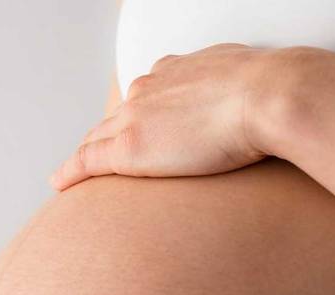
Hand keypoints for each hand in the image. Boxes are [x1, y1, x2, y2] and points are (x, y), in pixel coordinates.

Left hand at [50, 43, 276, 189]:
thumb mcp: (251, 79)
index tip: (135, 128)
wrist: (270, 96)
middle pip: (115, 117)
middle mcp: (148, 89)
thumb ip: (235, 90)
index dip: (136, 116)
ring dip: (86, 155)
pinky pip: (88, 160)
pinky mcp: (130, 148)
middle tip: (95, 156)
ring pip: (98, 138)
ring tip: (74, 175)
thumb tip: (248, 101)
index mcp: (176, 71)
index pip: (144, 96)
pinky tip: (59, 183)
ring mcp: (135, 117)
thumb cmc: (274, 90)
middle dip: (104, 135)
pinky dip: (70, 171)